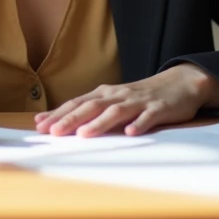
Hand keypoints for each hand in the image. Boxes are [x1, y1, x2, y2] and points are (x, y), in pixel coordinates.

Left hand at [33, 64, 212, 137]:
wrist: (179, 84)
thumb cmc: (140, 97)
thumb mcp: (113, 101)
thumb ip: (88, 111)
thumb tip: (54, 122)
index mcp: (106, 94)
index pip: (77, 103)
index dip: (58, 113)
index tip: (39, 126)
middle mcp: (119, 95)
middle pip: (92, 106)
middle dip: (71, 119)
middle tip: (53, 132)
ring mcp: (139, 101)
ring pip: (117, 111)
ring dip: (100, 123)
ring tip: (84, 135)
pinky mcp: (159, 109)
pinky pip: (148, 117)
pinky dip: (139, 124)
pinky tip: (131, 133)